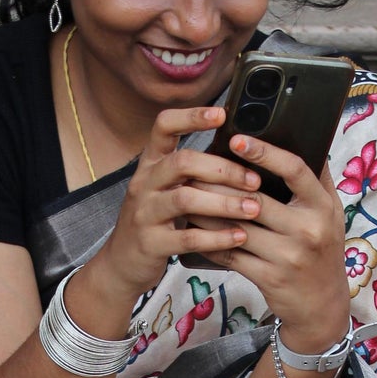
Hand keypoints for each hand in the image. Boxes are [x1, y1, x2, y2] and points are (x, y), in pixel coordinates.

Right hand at [73, 106, 262, 327]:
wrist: (122, 263)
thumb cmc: (155, 221)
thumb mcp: (165, 189)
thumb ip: (191, 172)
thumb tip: (237, 152)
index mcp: (150, 164)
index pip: (164, 127)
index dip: (191, 116)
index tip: (221, 114)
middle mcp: (145, 184)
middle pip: (182, 163)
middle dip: (223, 169)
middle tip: (254, 180)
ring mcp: (145, 214)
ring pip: (185, 199)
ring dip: (224, 203)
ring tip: (253, 208)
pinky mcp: (151, 244)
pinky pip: (188, 237)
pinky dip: (217, 237)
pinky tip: (238, 236)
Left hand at [212, 133, 350, 352]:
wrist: (323, 306)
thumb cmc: (322, 251)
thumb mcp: (329, 215)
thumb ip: (315, 181)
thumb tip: (301, 136)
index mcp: (323, 206)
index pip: (294, 170)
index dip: (265, 152)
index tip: (237, 139)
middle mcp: (309, 229)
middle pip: (256, 198)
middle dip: (221, 182)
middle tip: (194, 166)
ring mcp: (289, 256)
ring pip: (237, 226)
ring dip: (208, 211)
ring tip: (187, 194)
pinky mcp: (269, 277)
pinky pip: (231, 253)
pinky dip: (210, 240)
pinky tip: (195, 229)